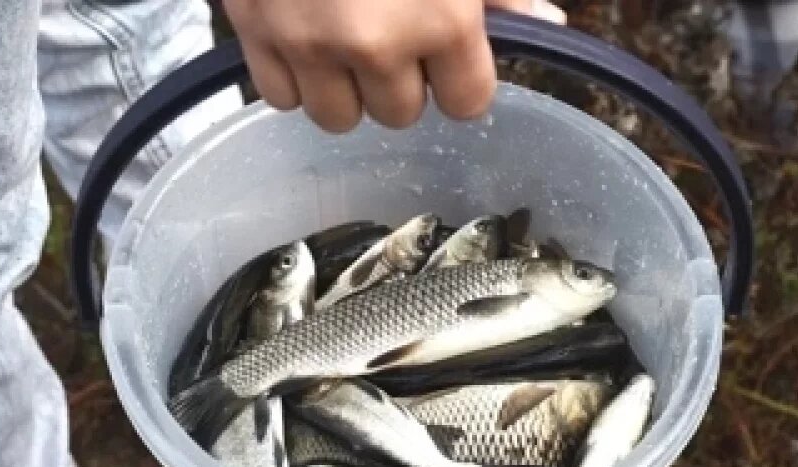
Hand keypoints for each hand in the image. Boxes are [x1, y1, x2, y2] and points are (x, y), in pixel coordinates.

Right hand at [222, 0, 566, 133]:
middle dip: (400, 80)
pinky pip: (282, 97)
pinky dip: (293, 75)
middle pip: (400, 114)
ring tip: (344, 38)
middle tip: (391, 30)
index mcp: (441, 18)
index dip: (459, 78)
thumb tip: (544, 24)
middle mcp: (375, 43)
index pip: (466, 103)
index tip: (448, 52)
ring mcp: (308, 42)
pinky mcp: (254, 32)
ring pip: (338, 117)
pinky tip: (303, 35)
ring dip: (346, 88)